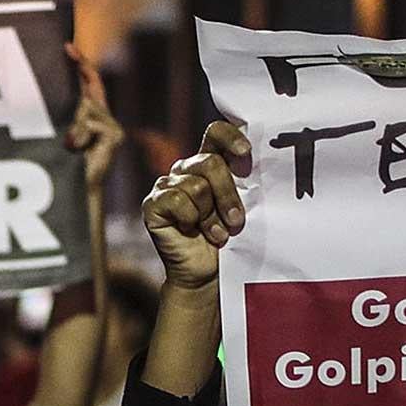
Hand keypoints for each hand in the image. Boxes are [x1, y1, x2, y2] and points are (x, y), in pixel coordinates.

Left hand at [64, 44, 123, 191]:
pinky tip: (79, 151)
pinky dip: (80, 136)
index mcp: (95, 115)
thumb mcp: (69, 134)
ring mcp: (113, 127)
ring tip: (72, 148)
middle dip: (81, 72)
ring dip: (74, 127)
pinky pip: (91, 123)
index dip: (82, 64)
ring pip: (87, 109)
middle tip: (67, 57)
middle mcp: (107, 118)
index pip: (91, 83)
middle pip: (91, 91)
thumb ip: (71, 116)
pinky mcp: (115, 136)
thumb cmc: (72, 165)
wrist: (84, 190)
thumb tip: (67, 97)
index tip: (67, 47)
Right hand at [142, 120, 250, 290]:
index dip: (230, 137)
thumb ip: (244, 180)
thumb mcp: (242, 204)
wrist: (207, 273)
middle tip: (236, 221)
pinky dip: (191, 219)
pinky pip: (177, 200)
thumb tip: (252, 158)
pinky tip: (193, 231)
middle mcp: (186, 169)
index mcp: (209, 162)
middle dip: (227, 194)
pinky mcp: (153, 204)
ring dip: (211, 215)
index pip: (215, 132)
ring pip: (197, 186)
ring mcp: (166, 185)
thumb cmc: (229, 238)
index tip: (246, 153)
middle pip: (210, 163)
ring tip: (217, 233)